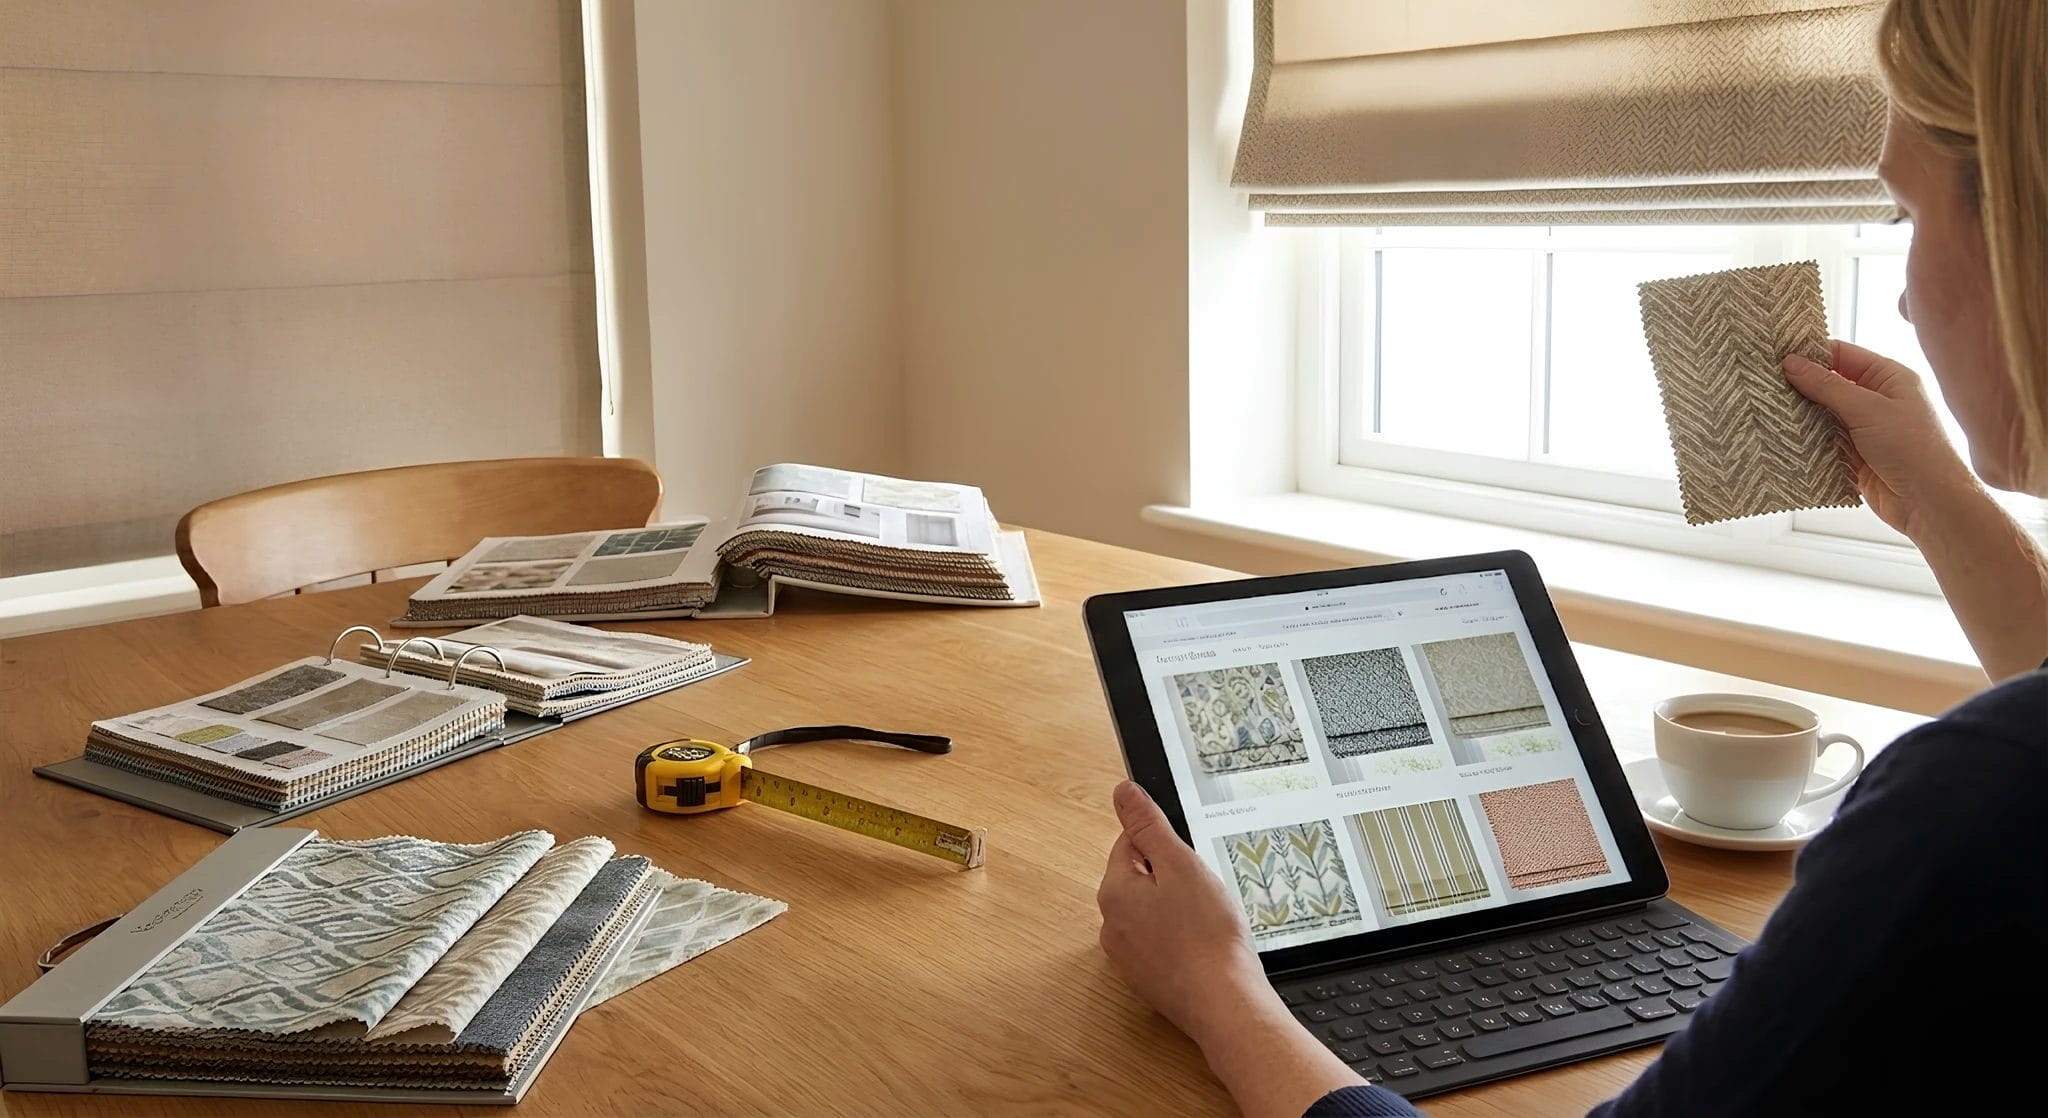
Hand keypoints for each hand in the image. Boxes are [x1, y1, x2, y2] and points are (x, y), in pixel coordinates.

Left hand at [1096, 783, 1367, 1116]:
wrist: (1225, 1004)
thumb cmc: (1207, 936)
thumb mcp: (1181, 865)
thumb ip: (1148, 826)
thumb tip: (1122, 792)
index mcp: (1114, 892)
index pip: (1130, 844)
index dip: (1165, 846)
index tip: (1191, 860)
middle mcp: (1111, 926)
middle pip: (1141, 879)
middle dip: (1174, 878)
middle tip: (1205, 892)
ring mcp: (1129, 957)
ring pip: (1154, 912)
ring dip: (1180, 908)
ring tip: (1209, 921)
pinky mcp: (1149, 979)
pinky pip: (1164, 942)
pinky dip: (1184, 938)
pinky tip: (1207, 944)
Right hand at [1783, 340, 1980, 538]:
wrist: (1928, 502)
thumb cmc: (1912, 449)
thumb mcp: (1868, 409)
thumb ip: (1827, 386)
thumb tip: (1792, 363)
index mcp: (1889, 378)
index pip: (1843, 354)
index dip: (1811, 354)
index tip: (1777, 356)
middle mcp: (1877, 399)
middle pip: (1830, 384)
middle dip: (1801, 385)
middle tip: (1765, 383)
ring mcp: (1864, 428)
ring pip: (1823, 413)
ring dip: (1801, 414)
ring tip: (1767, 408)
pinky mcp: (1853, 454)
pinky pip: (1823, 440)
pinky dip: (1806, 439)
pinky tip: (1782, 436)